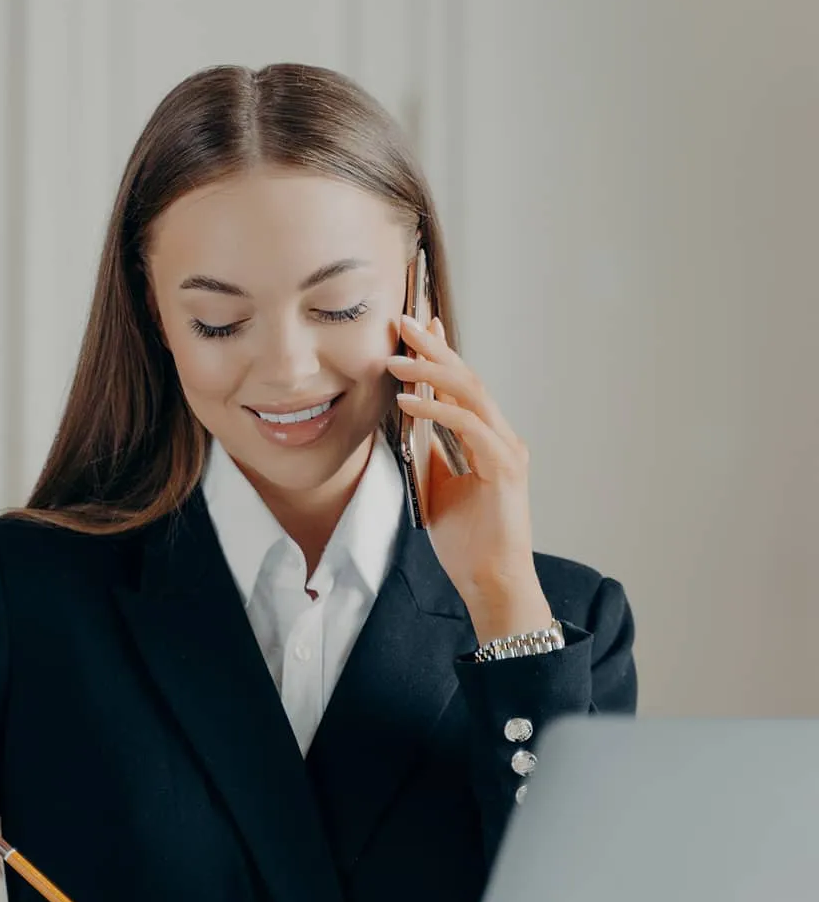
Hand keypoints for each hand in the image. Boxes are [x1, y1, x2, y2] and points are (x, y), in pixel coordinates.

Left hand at [389, 314, 552, 643]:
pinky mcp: (504, 467)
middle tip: (402, 321)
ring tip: (395, 358)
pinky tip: (408, 402)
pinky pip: (467, 426)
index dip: (441, 352)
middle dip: (433, 346)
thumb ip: (427, 452)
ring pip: (468, 393)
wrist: (491, 580)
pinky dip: (436, 410)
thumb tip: (404, 421)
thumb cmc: (467, 541)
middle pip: (465, 377)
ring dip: (429, 372)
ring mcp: (506, 448)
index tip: (417, 324)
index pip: (460, 384)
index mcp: (486, 438)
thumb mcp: (435, 486)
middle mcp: (500, 436)